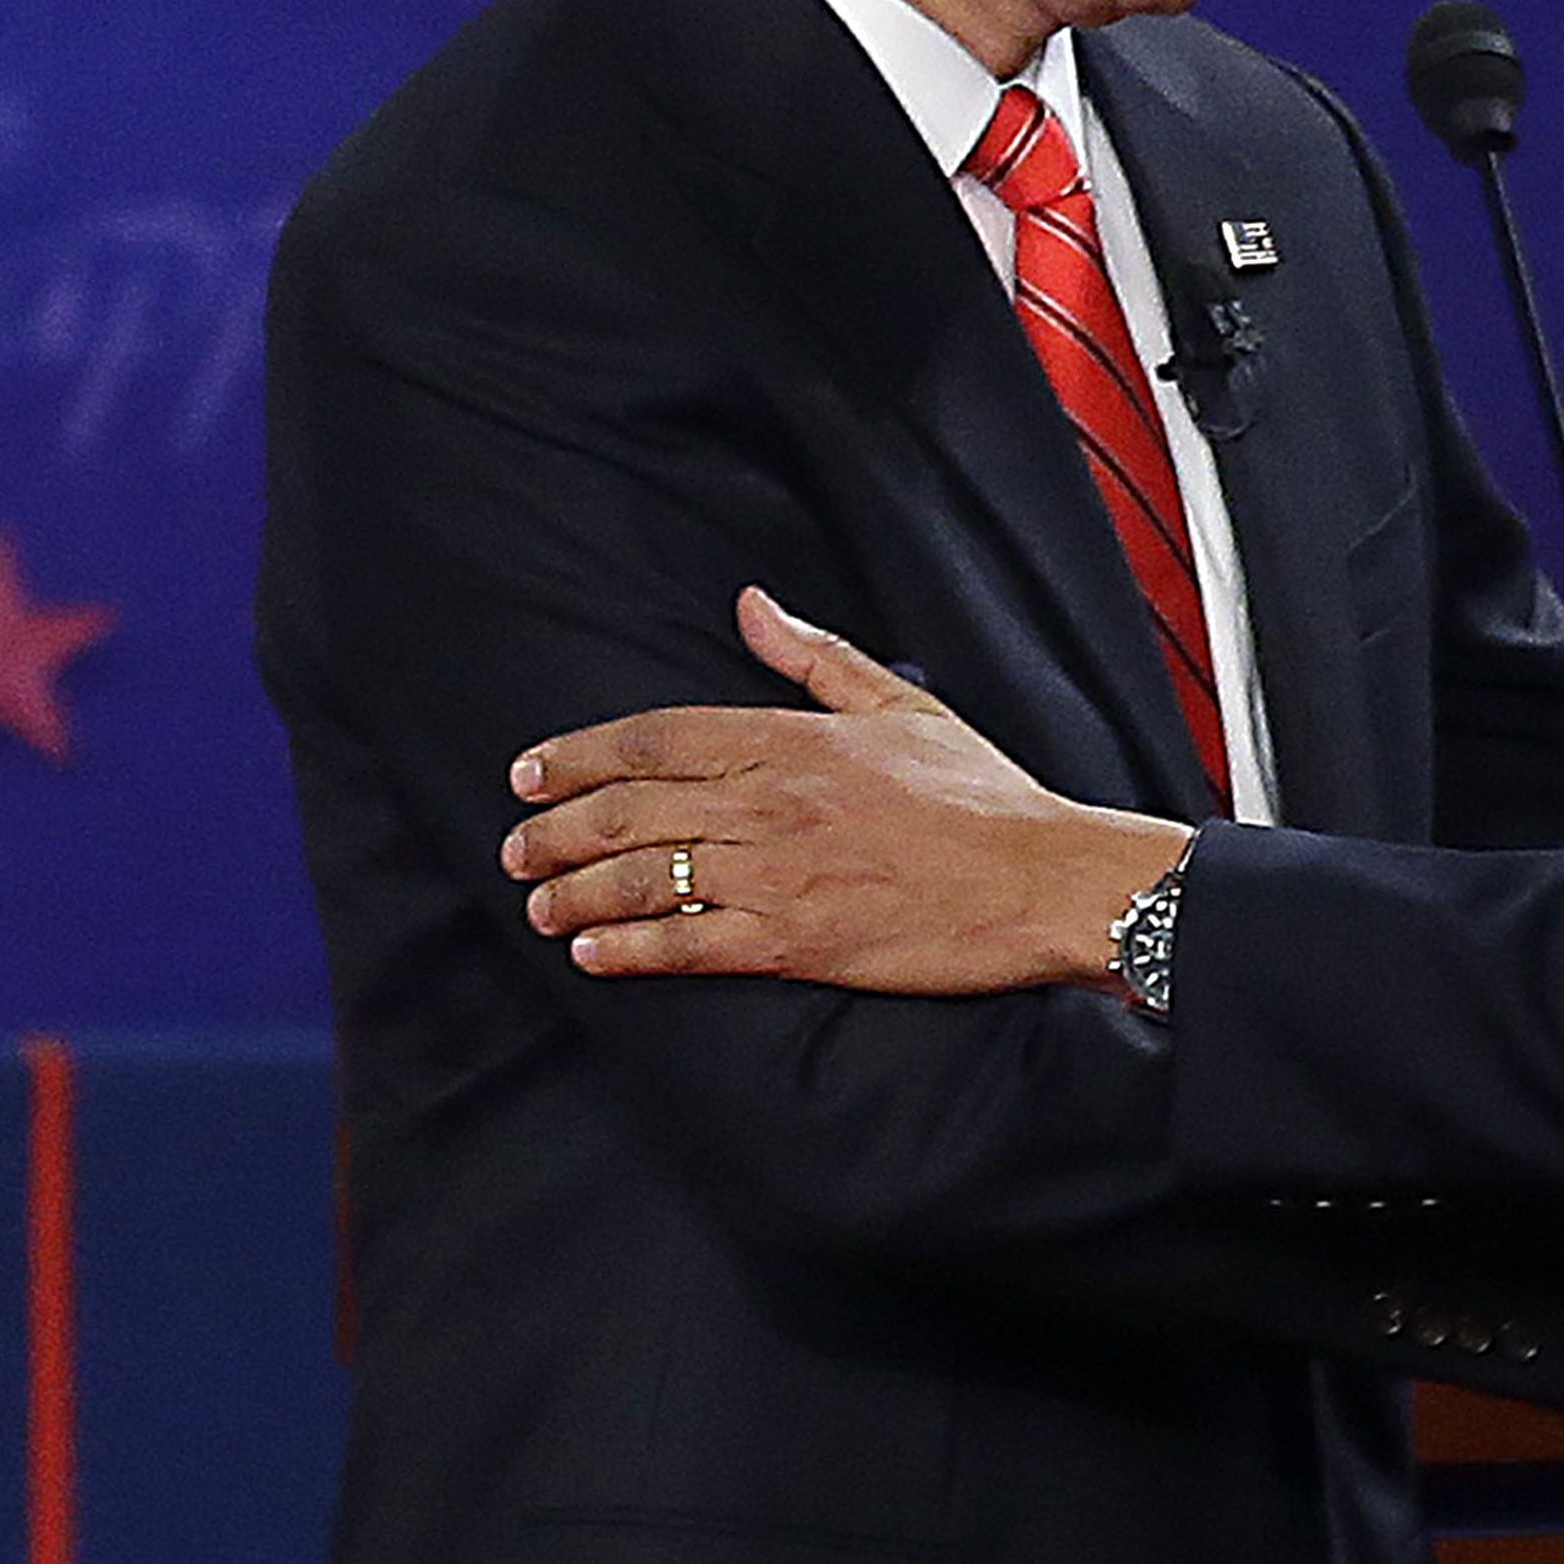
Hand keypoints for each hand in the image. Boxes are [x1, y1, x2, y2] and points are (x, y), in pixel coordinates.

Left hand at [503, 589, 1186, 991]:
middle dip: (556, 832)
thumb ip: (816, 657)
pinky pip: (692, 943)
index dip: (578, 755)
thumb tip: (753, 604)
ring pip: (645, 877)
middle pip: (630, 810)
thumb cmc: (984, 794)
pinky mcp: (800, 940)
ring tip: (540, 907)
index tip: (529, 775)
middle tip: (516, 849)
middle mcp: (773, 801)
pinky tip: (594, 958)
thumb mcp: (902, 704)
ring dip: (577, 894)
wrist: (1046, 878)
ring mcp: (782, 872)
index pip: (656, 737)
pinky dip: (633, 951)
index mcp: (793, 737)